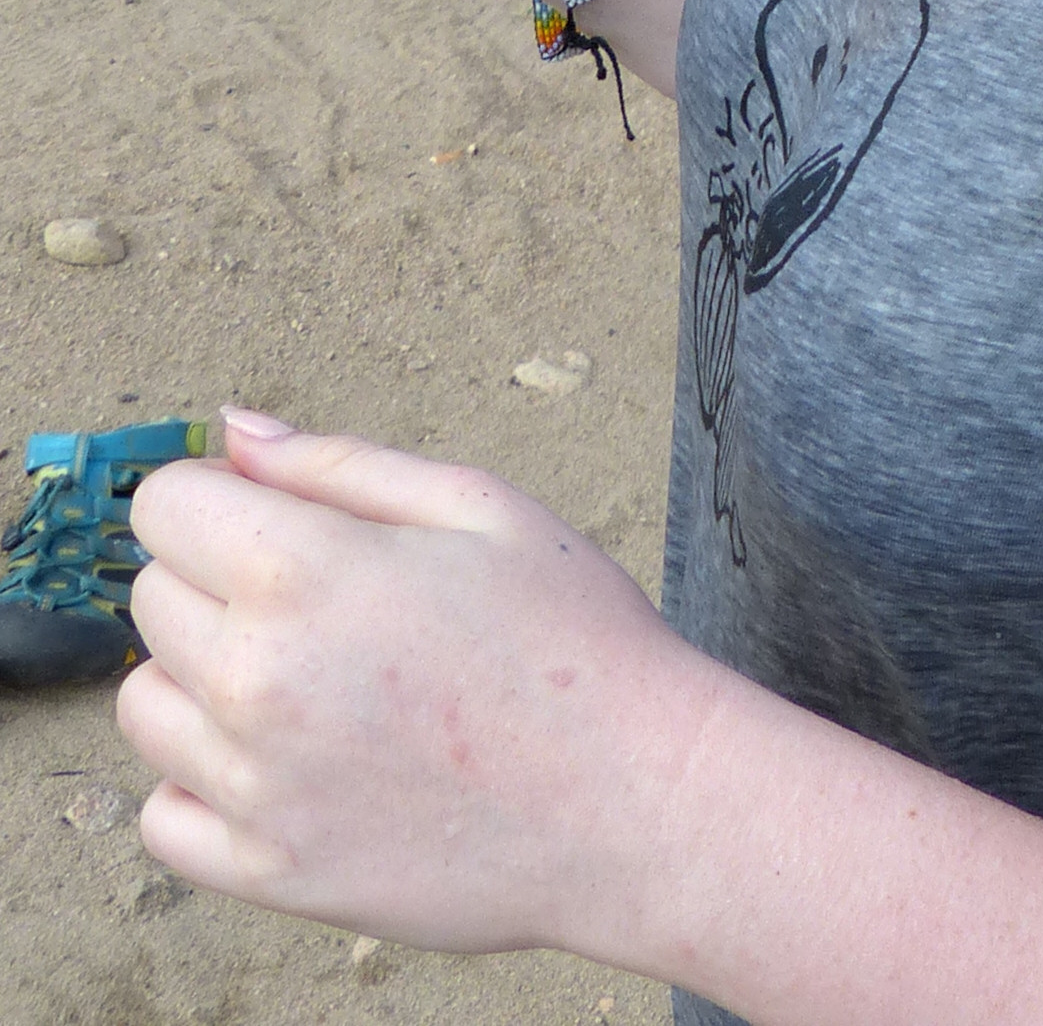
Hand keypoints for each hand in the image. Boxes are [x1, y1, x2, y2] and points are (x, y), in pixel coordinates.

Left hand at [119, 412, 698, 957]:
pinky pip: (164, 816)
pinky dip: (203, 785)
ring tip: (312, 681)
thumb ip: (339, 465)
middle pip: (152, 599)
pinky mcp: (267, 872)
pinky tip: (288, 760)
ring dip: (203, 681)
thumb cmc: (574, 637)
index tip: (278, 518)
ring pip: (144, 707)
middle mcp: (256, 679)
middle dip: (219, 579)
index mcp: (305, 571)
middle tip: (329, 601)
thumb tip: (232, 431)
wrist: (637, 799)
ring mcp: (254, 787)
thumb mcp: (477, 505)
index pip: (165, 507)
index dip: (220, 498)